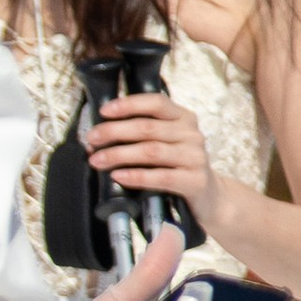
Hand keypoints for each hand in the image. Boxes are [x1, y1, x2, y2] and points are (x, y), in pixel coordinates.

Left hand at [89, 91, 216, 220]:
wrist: (208, 197)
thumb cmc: (178, 168)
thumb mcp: (166, 143)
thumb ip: (142, 134)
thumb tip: (100, 134)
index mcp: (183, 118)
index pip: (156, 102)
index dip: (128, 105)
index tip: (103, 111)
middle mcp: (191, 134)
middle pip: (147, 127)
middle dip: (114, 132)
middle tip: (92, 139)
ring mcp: (195, 157)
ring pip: (151, 151)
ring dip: (119, 155)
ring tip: (97, 160)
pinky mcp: (195, 181)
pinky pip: (161, 177)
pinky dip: (136, 176)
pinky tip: (118, 176)